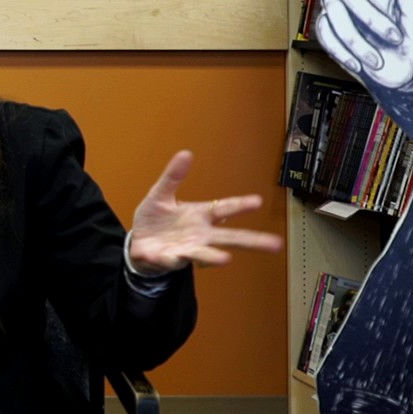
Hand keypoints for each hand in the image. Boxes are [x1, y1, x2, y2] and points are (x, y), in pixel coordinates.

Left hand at [127, 150, 282, 273]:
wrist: (137, 242)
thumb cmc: (155, 219)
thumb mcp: (161, 194)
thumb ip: (173, 176)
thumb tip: (185, 153)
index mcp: (200, 216)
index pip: (224, 209)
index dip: (240, 206)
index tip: (257, 201)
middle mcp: (199, 234)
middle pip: (229, 238)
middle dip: (251, 240)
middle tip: (275, 244)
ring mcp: (186, 249)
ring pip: (204, 254)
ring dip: (213, 257)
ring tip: (226, 259)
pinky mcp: (168, 259)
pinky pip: (171, 259)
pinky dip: (171, 259)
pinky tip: (173, 257)